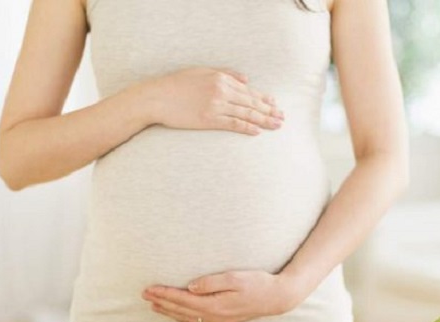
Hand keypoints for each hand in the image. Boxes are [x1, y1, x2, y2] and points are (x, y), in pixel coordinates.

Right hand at [142, 67, 284, 134]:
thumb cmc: (177, 84)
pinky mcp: (209, 119)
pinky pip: (233, 124)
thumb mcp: (202, 71)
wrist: (156, 97)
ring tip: (276, 125)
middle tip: (282, 117)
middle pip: (251, 102)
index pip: (248, 90)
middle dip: (269, 110)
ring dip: (264, 120)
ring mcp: (216, 105)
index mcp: (221, 78)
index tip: (275, 104)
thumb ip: (225, 73)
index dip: (263, 98)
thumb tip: (246, 79)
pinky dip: (247, 127)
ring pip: (246, 113)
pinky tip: (257, 131)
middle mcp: (222, 90)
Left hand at [142, 271, 303, 321]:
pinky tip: (177, 314)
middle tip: (144, 295)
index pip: (182, 299)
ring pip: (186, 318)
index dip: (164, 294)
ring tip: (154, 305)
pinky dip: (182, 318)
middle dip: (161, 302)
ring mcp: (218, 321)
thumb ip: (211, 282)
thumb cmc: (258, 284)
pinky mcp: (223, 321)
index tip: (149, 289)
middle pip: (181, 310)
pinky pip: (196, 321)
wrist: (277, 298)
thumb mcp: (234, 278)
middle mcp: (214, 317)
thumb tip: (190, 287)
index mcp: (214, 305)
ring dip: (169, 312)